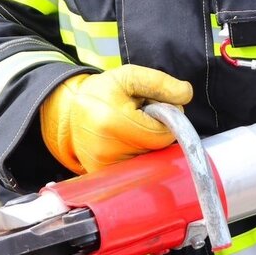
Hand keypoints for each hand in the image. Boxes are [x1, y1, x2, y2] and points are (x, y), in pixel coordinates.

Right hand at [40, 64, 193, 173]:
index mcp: (113, 123)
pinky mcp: (105, 177)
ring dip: (147, 144)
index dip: (165, 120)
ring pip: (149, 161)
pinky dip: (137, 156)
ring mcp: (105, 168)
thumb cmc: (100, 93)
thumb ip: (160, 82)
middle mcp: (108, 150)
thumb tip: (186, 94)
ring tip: (130, 128)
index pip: (162, 134)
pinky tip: (124, 142)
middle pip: (157, 148)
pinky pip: (136, 170)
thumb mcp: (128, 77)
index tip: (153, 109)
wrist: (69, 113)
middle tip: (140, 117)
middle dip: (156, 132)